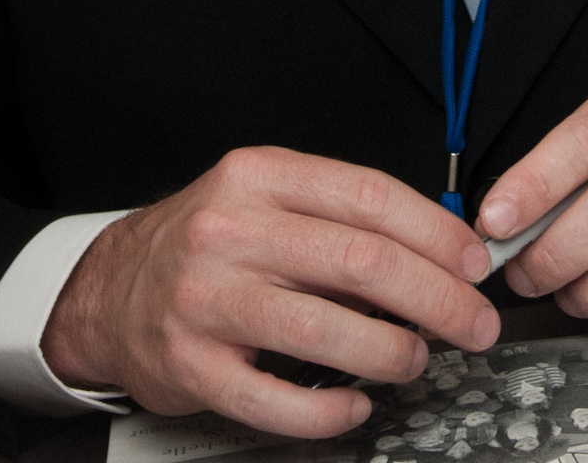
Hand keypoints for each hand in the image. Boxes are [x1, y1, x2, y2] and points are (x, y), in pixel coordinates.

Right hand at [40, 146, 498, 437]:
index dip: (436, 234)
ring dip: (393, 353)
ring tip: (415, 359)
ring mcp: (206, 301)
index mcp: (257, 177)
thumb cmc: (206, 246)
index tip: (474, 263)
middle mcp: (229, 231)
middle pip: (361, 264)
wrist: (112, 292)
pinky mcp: (192, 366)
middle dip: (437, 299)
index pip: (368, 196)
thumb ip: (341, 214)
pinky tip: (356, 404)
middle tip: (472, 323)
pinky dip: (331, 410)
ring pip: (327, 332)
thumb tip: (441, 244)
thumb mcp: (265, 200)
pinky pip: (279, 401)